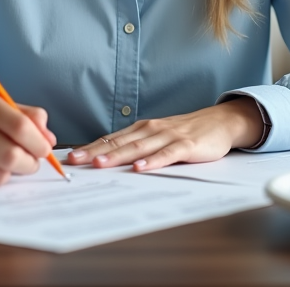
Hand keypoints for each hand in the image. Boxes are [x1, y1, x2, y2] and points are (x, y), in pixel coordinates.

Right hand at [0, 90, 56, 186]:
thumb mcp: (1, 108)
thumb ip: (29, 118)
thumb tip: (49, 140)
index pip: (19, 125)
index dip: (38, 142)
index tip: (45, 149)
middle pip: (11, 155)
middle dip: (30, 163)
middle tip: (32, 163)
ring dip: (12, 173)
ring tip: (8, 163)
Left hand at [65, 98, 262, 171]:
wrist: (220, 122)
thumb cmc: (185, 132)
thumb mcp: (157, 137)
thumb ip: (136, 147)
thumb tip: (106, 160)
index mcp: (141, 129)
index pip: (110, 139)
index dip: (89, 148)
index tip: (69, 157)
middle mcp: (150, 130)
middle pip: (119, 142)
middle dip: (94, 151)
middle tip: (74, 161)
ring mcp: (168, 136)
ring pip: (138, 147)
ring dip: (118, 155)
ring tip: (99, 164)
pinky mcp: (186, 145)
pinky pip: (167, 154)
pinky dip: (153, 161)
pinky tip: (140, 168)